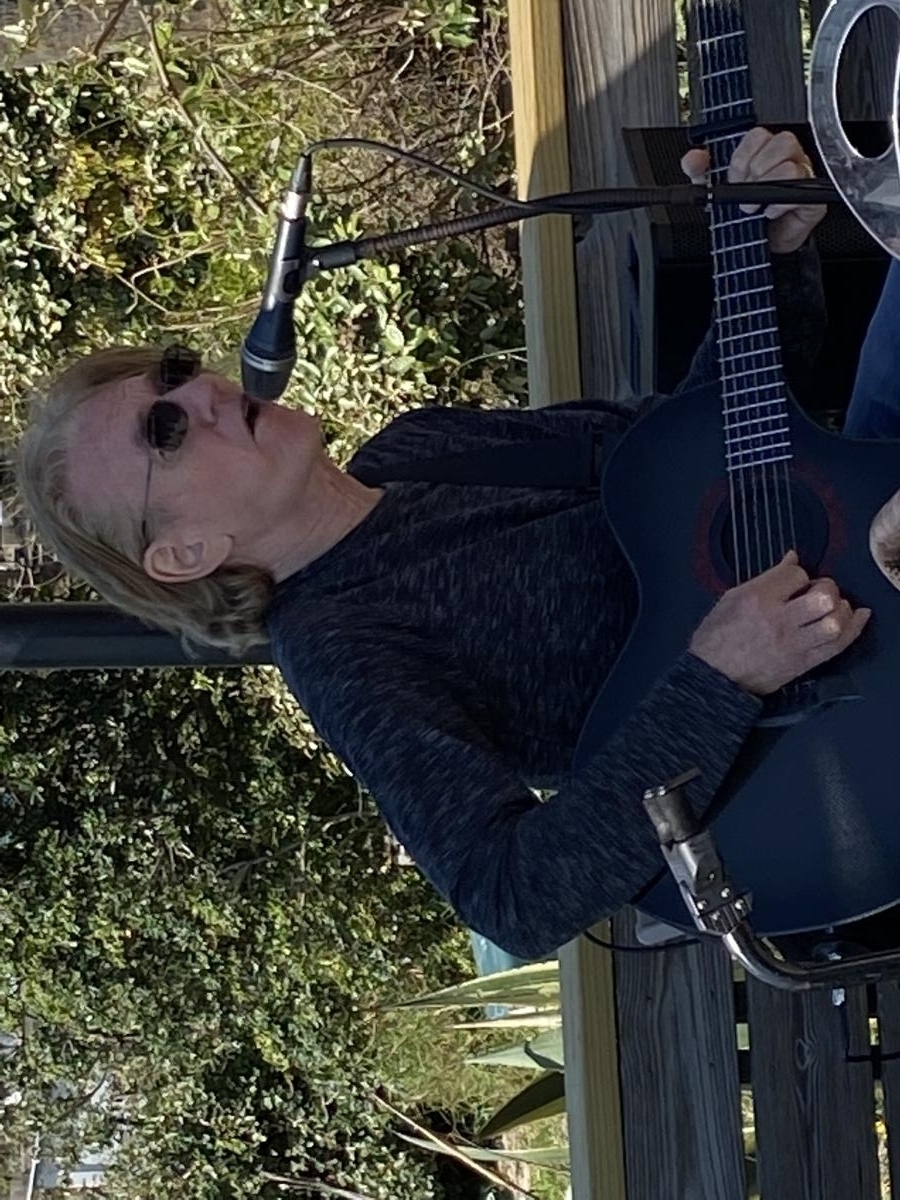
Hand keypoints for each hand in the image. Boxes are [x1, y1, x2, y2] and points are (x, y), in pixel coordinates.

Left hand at [681, 127, 826, 253]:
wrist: (753, 246)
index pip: (759, 135)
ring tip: (753, 206)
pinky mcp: (812, 198)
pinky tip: (769, 212)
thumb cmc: (738, 214)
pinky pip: (802, 190)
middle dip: (757, 169)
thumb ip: (699, 171)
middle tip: (744, 191)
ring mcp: (803, 175)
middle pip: (783, 141)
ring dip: (768, 186)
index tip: (733, 178)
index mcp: (763, 150)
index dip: (743, 157)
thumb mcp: (711, 190)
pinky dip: (780, 204)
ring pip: (792, 165)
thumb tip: (693, 158)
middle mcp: (786, 158)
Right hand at [689, 551, 870, 695]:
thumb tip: (791, 560)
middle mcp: (778, 621)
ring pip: (834, 622)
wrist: (714, 677)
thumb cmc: (716, 637)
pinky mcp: (802, 663)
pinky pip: (837, 646)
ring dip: (840, 609)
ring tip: (833, 606)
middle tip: (818, 591)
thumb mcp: (731, 599)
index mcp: (757, 600)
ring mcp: (793, 644)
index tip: (793, 582)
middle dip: (827, 588)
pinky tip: (858, 617)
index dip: (798, 574)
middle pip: (822, 598)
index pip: (795, 575)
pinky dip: (853, 629)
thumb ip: (764, 580)